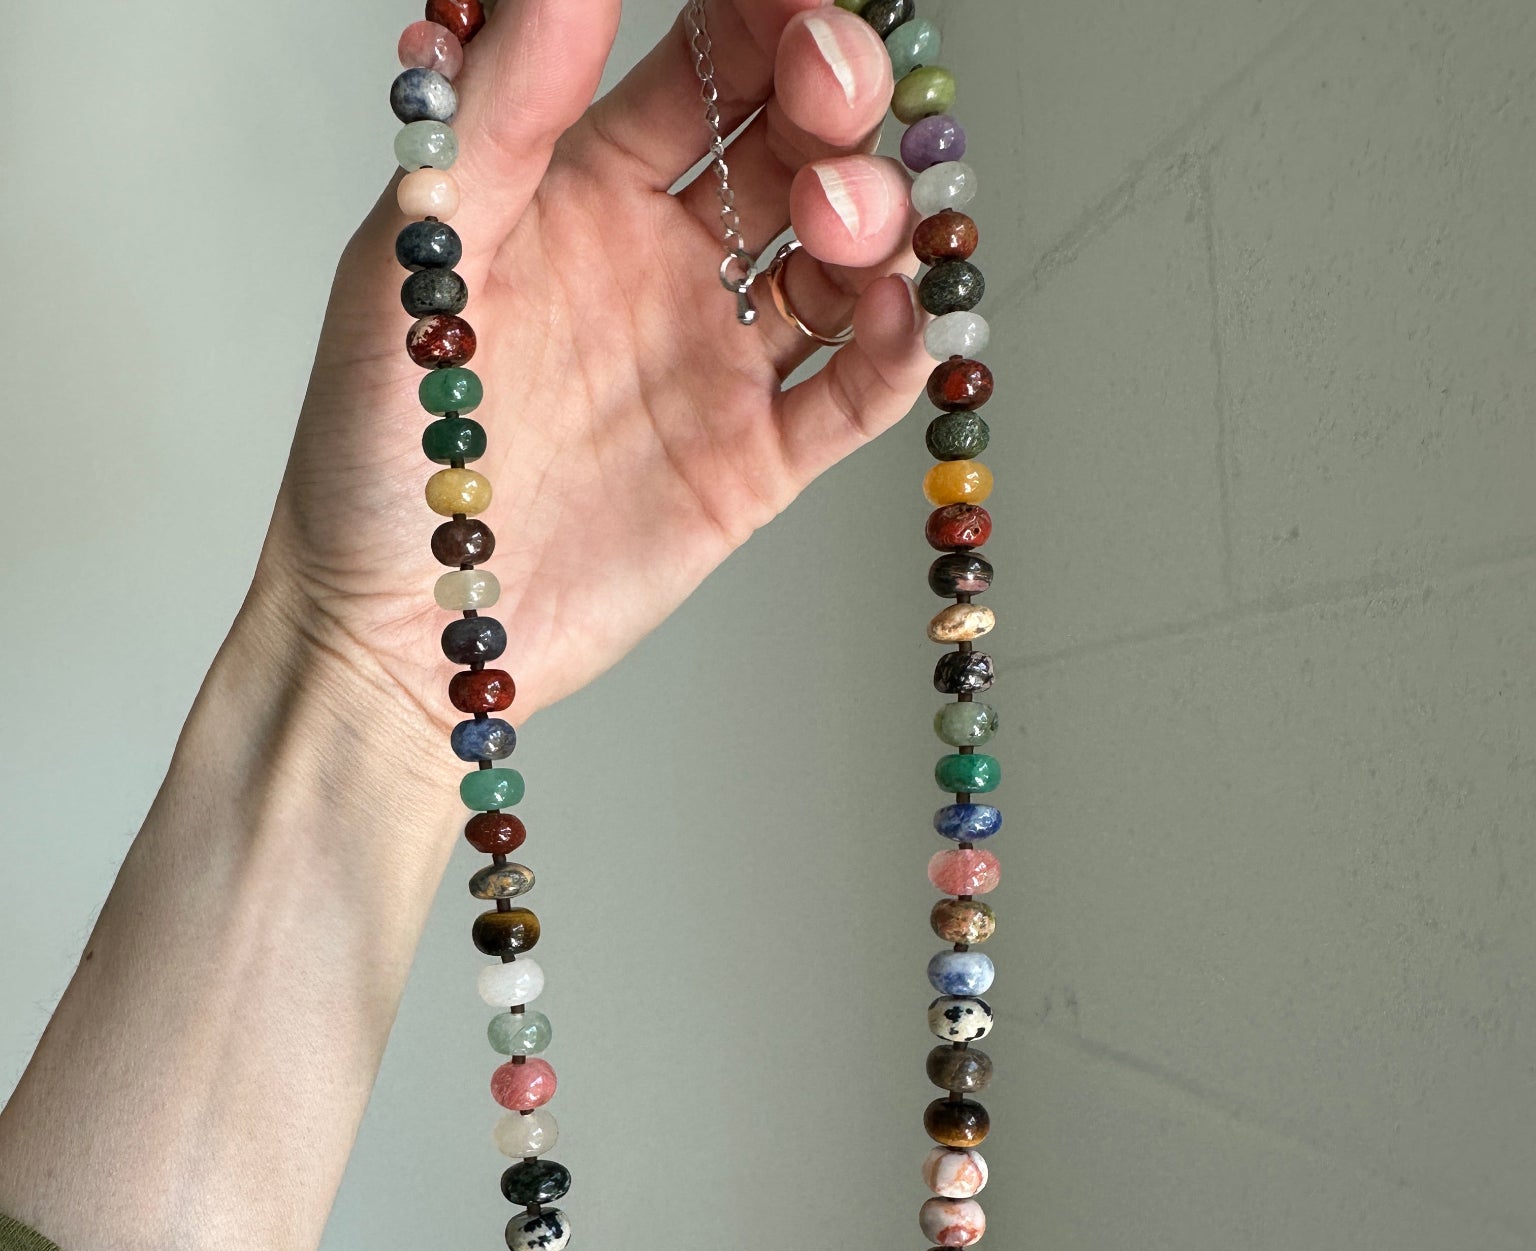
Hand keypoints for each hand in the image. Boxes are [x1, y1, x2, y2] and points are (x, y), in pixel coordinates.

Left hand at [257, 0, 929, 736]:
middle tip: (830, 98)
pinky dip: (900, 351)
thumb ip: (501, 115)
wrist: (401, 631)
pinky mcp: (755, 465)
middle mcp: (668, 267)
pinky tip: (897, 315)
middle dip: (837, 106)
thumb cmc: (377, 447)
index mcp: (586, 191)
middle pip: (798, 152)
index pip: (710, 69)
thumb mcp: (415, 258)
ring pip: (845, 264)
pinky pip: (856, 394)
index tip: (802, 2)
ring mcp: (718, 366)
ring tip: (843, 227)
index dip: (770, 19)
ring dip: (874, 221)